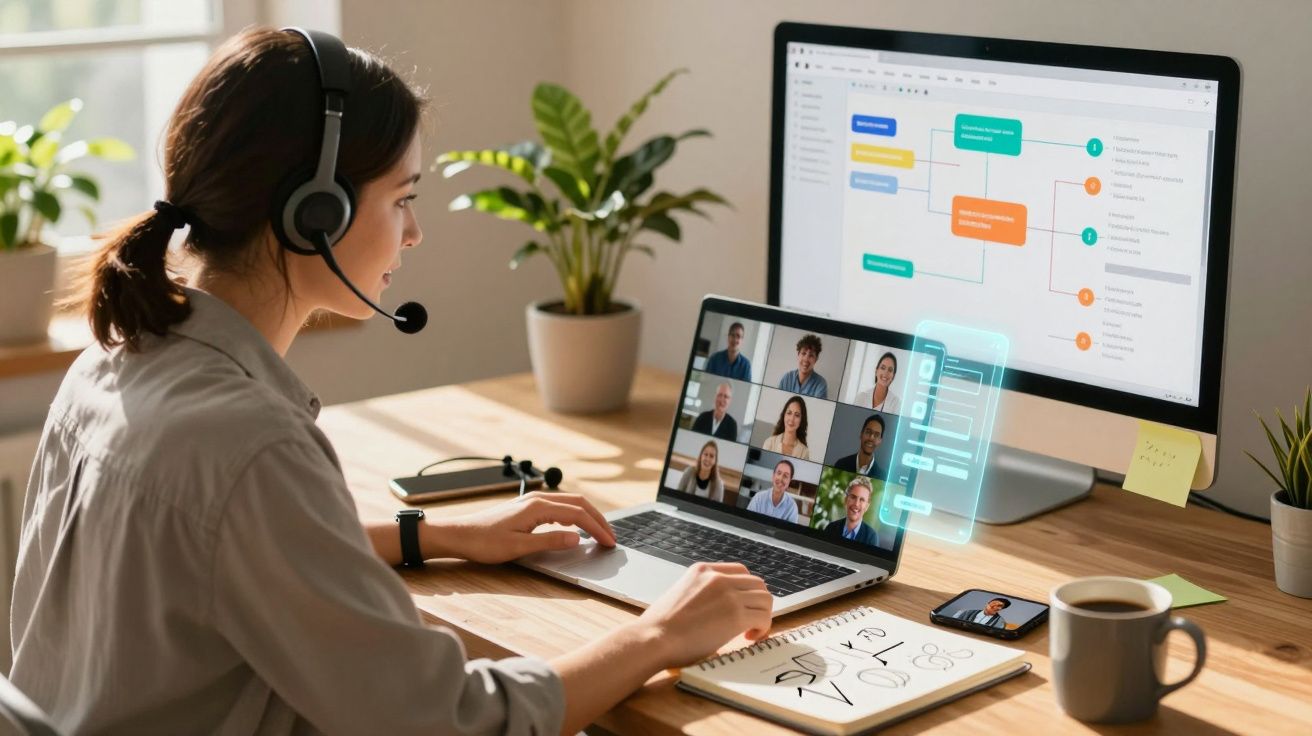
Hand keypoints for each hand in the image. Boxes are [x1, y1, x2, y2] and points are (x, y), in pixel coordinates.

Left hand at [425, 491, 616, 563]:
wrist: (459, 535)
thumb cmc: (484, 542)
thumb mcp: (518, 547)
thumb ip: (549, 542)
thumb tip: (577, 538)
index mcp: (538, 507)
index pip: (578, 515)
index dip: (597, 528)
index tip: (610, 543)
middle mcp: (538, 500)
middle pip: (578, 503)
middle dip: (599, 519)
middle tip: (611, 537)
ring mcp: (532, 502)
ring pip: (570, 503)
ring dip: (588, 515)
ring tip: (599, 532)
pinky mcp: (527, 507)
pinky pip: (559, 506)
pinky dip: (575, 514)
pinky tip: (576, 526)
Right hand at [636, 562, 772, 668]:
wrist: (653, 638)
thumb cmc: (660, 626)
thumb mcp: (680, 593)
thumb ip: (701, 592)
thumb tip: (716, 606)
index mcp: (702, 570)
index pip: (740, 571)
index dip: (746, 590)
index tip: (743, 605)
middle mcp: (718, 577)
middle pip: (756, 583)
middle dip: (757, 602)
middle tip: (750, 620)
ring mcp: (728, 594)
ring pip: (765, 598)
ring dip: (762, 615)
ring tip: (750, 631)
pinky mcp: (735, 615)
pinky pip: (764, 617)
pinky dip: (763, 628)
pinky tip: (750, 638)